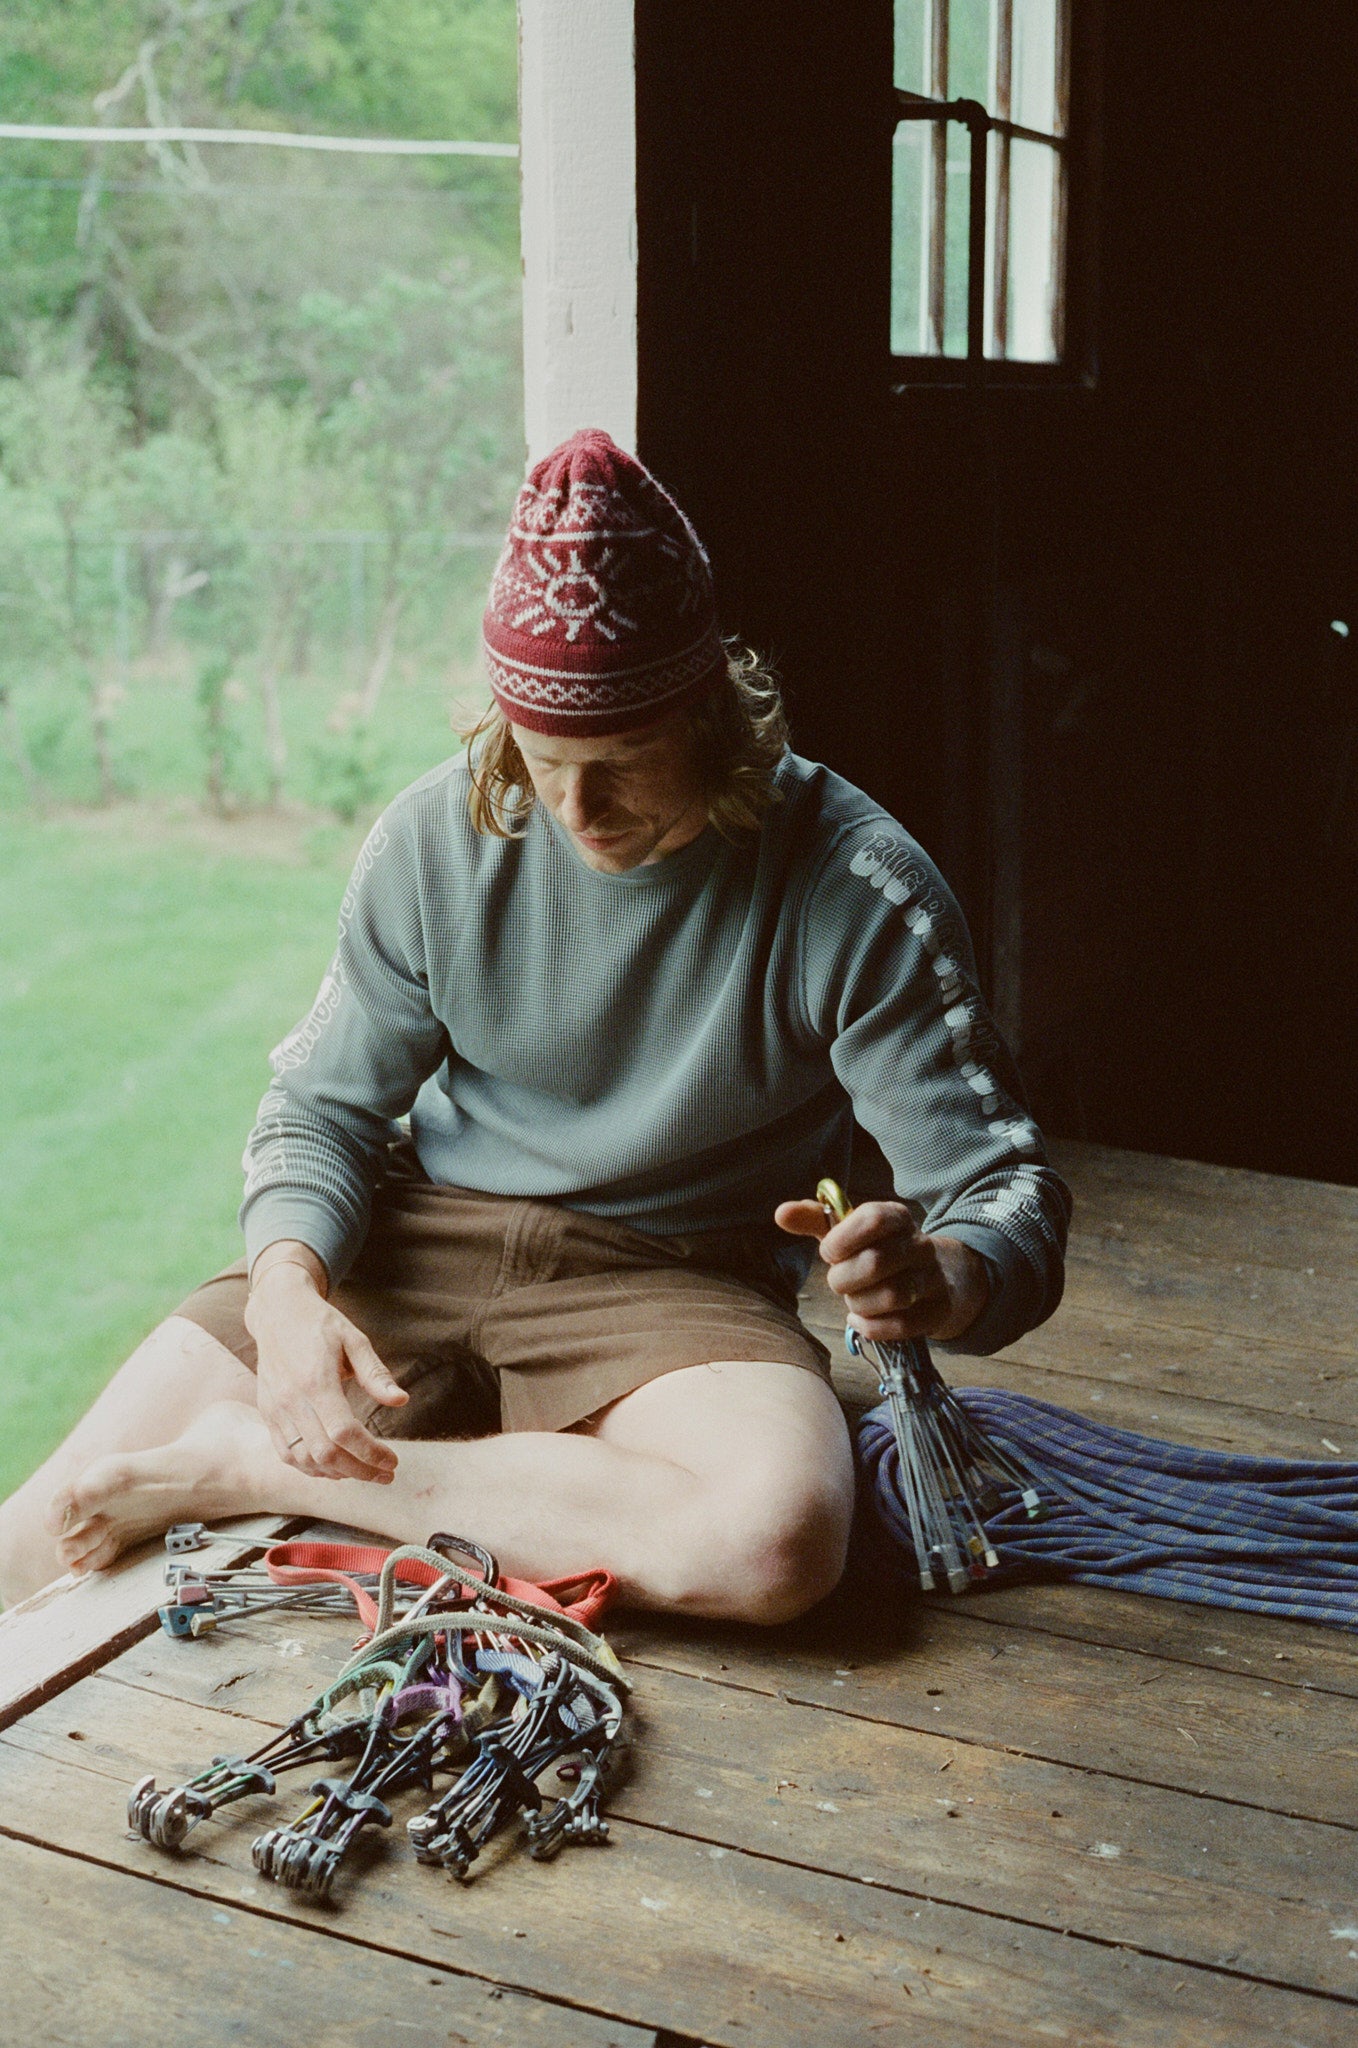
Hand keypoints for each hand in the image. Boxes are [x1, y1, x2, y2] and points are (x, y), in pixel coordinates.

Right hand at [244, 1256, 407, 1480]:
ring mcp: (275, 1409)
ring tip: (364, 1472)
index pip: (344, 1432)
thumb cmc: (319, 1324)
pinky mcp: (267, 1414)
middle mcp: (291, 1400)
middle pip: (325, 1453)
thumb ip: (376, 1373)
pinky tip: (334, 1467)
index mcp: (316, 1380)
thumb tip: (401, 1401)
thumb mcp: (354, 1339)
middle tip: (385, 1474)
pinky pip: (286, 1453)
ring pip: (304, 1459)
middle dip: (359, 1470)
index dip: (370, 1453)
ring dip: (336, 1473)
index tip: (392, 1461)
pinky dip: (311, 1468)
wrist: (277, 1312)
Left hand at [774, 1197, 990, 1343]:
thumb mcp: (849, 1233)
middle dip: (844, 1279)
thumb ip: (815, 1220)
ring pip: (892, 1296)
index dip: (842, 1239)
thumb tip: (781, 1213)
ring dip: (859, 1304)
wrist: (935, 1277)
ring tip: (854, 1300)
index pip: (872, 1219)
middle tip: (838, 1282)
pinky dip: (872, 1327)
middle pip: (876, 1263)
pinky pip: (902, 1325)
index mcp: (897, 1217)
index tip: (829, 1252)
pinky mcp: (938, 1310)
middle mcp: (920, 1245)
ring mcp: (933, 1279)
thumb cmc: (878, 1252)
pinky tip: (860, 1320)